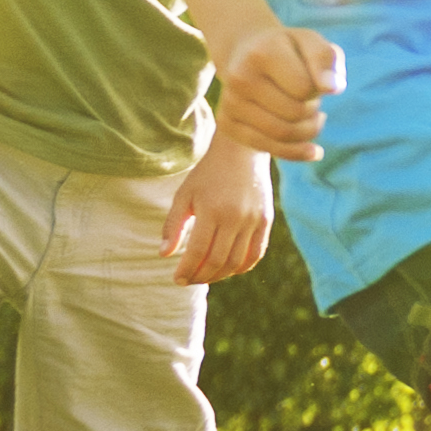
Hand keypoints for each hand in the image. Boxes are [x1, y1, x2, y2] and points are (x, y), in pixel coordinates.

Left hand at [163, 142, 278, 285]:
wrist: (241, 151)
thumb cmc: (208, 174)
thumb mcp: (185, 195)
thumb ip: (173, 225)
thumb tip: (164, 255)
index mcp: (211, 210)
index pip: (197, 252)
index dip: (186, 270)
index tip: (177, 279)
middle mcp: (235, 217)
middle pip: (218, 261)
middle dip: (200, 276)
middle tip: (189, 280)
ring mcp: (253, 220)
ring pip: (237, 262)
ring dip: (220, 275)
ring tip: (206, 275)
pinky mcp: (266, 220)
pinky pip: (256, 254)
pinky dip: (242, 267)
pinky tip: (229, 269)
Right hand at [214, 23, 343, 161]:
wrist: (246, 53)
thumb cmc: (288, 50)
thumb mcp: (311, 42)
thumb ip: (326, 60)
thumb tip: (332, 88)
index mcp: (262, 54)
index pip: (304, 88)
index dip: (318, 88)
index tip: (312, 78)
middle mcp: (240, 78)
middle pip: (295, 113)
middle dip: (312, 109)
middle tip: (309, 98)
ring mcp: (230, 102)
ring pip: (283, 135)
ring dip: (308, 130)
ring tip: (310, 115)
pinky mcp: (227, 124)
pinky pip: (270, 149)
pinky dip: (297, 152)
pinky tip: (313, 150)